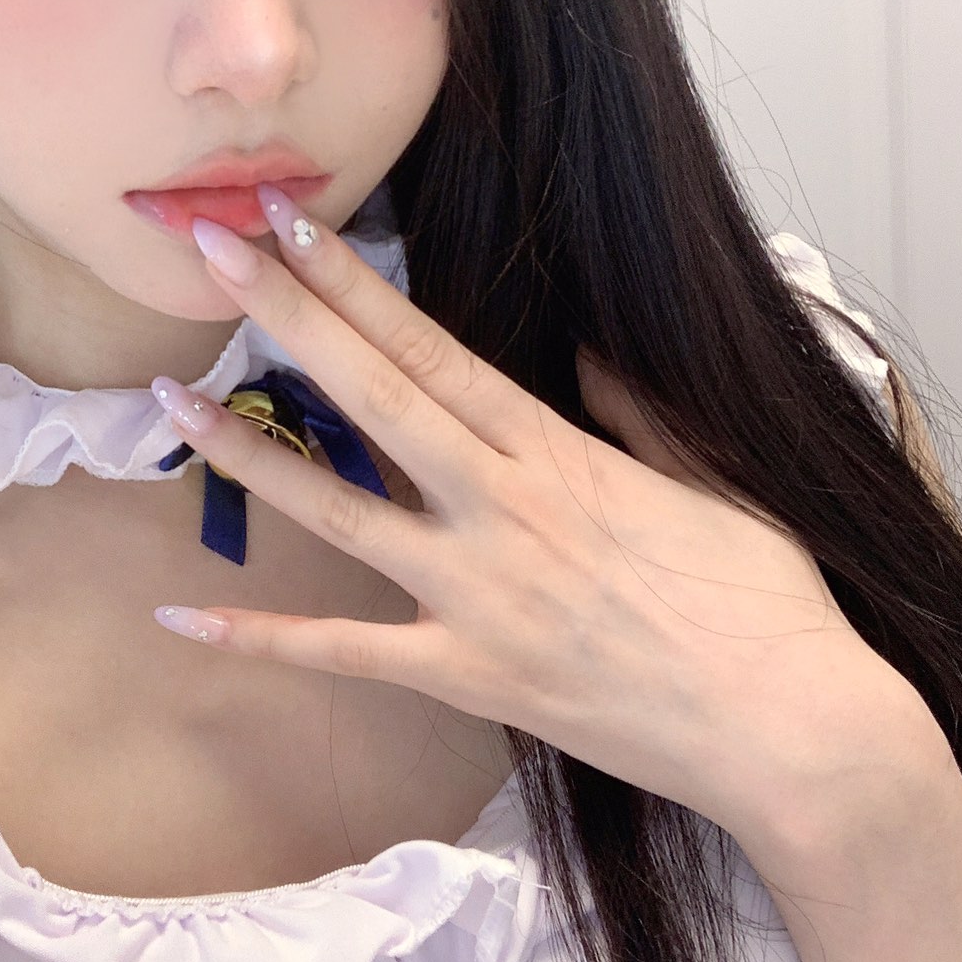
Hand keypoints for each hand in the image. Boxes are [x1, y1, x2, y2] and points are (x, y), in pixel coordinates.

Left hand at [150, 184, 925, 851]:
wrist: (792, 732)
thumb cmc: (766, 602)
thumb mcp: (713, 479)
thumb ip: (639, 409)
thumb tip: (586, 350)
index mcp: (559, 454)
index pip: (435, 350)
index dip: (357, 286)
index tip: (297, 229)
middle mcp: (502, 513)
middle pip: (374, 399)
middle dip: (289, 319)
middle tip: (213, 256)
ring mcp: (475, 597)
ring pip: (338, 512)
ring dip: (249, 453)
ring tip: (170, 399)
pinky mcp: (466, 676)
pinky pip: (345, 653)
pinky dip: (263, 636)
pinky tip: (183, 614)